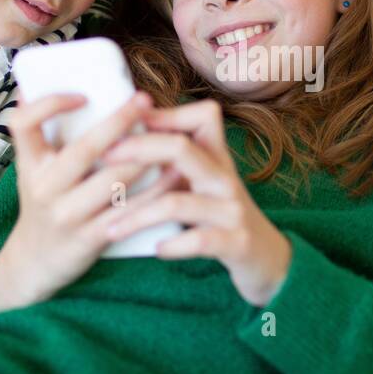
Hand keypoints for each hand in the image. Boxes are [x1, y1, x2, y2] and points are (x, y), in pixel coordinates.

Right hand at [0, 88, 179, 326]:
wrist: (35, 263)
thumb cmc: (43, 204)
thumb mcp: (33, 170)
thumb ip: (39, 135)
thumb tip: (34, 85)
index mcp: (30, 164)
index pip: (23, 123)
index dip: (49, 104)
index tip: (82, 95)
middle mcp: (44, 187)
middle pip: (84, 149)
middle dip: (118, 122)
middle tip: (144, 99)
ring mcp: (67, 214)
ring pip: (113, 180)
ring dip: (146, 156)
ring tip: (171, 136)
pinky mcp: (91, 238)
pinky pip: (129, 210)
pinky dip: (155, 191)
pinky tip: (175, 175)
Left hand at [100, 99, 290, 305]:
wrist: (268, 260)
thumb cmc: (223, 218)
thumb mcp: (206, 183)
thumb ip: (179, 161)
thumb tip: (135, 131)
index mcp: (217, 160)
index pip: (203, 116)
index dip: (166, 113)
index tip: (130, 122)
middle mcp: (225, 179)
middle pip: (181, 148)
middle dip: (138, 149)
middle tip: (104, 159)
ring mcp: (232, 210)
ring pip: (178, 202)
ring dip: (137, 216)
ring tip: (110, 229)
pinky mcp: (237, 243)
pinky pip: (199, 240)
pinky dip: (173, 245)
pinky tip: (157, 250)